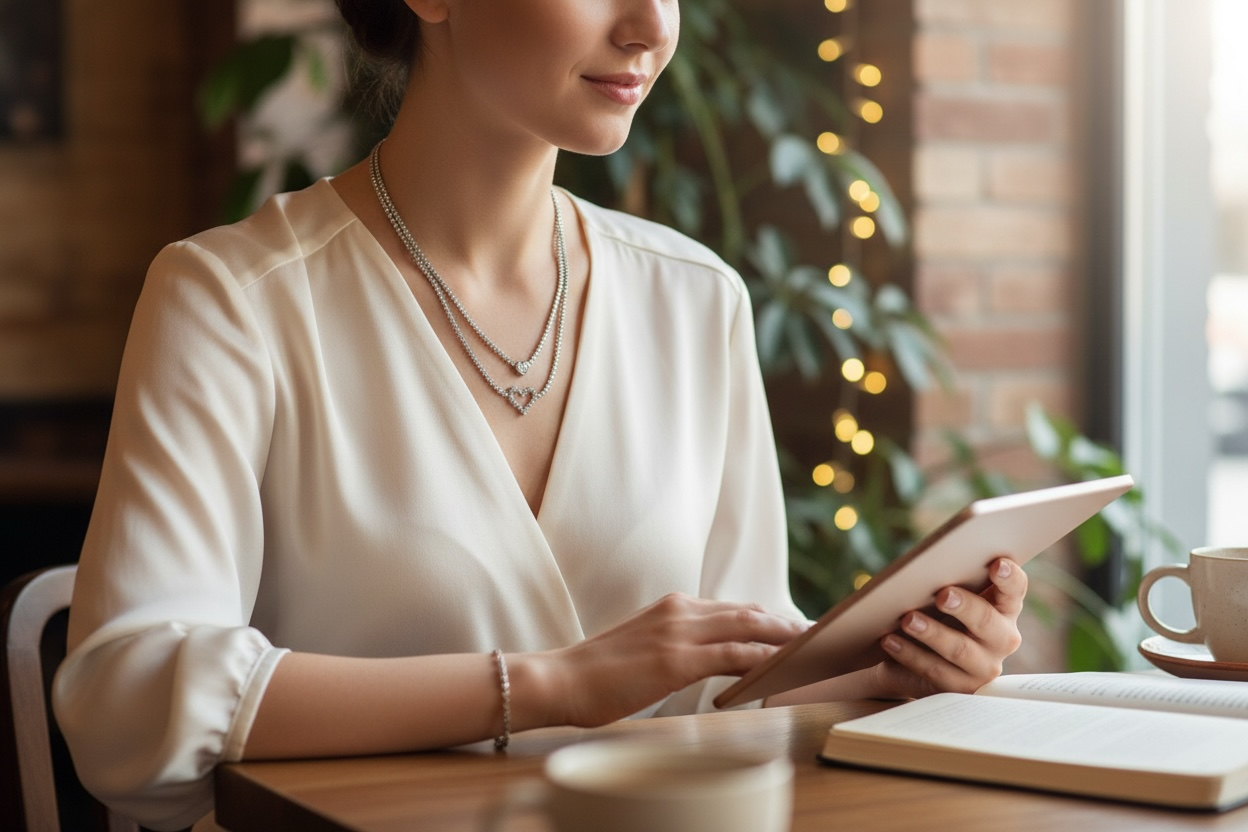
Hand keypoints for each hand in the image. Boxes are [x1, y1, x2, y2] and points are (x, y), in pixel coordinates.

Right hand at [528, 593, 807, 727]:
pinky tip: (784, 666)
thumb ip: (676, 646)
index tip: (792, 628)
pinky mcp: (677, 660)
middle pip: (749, 612)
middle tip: (818, 634)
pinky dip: (764, 659)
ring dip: (785, 637)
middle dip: (787, 623)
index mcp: (673, 606)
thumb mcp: (643, 647)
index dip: (767, 618)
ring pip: (749, 628)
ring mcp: (680, 632)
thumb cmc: (596, 673)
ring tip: (813, 648)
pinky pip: (734, 656)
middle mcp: (681, 610)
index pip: (733, 608)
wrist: (559, 679)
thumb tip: (706, 661)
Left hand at [870, 557, 1026, 698]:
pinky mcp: (961, 687)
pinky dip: (910, 654)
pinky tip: (890, 641)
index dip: (1009, 578)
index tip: (997, 563)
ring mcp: (985, 667)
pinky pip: (935, 671)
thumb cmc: (939, 615)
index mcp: (1005, 608)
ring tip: (908, 619)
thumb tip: (929, 565)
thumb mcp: (949, 598)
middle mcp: (1002, 638)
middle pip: (987, 620)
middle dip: (965, 607)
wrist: (919, 657)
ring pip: (959, 649)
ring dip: (932, 633)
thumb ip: (953, 582)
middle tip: (943, 595)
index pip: (1014, 590)